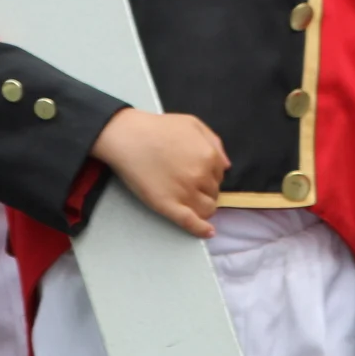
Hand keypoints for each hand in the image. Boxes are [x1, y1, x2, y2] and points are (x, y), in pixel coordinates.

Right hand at [93, 109, 229, 237]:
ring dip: (202, 205)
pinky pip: (191, 223)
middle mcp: (201, 176)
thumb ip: (214, 142)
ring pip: (207, 209)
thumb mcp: (192, 123)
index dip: (209, 175)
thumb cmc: (158, 128)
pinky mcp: (169, 206)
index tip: (198, 174)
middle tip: (187, 183)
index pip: (220, 175)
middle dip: (204, 189)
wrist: (128, 137)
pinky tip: (207, 232)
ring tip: (189, 199)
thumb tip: (226, 166)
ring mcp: (186, 193)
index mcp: (209, 156)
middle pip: (213, 192)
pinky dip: (201, 229)